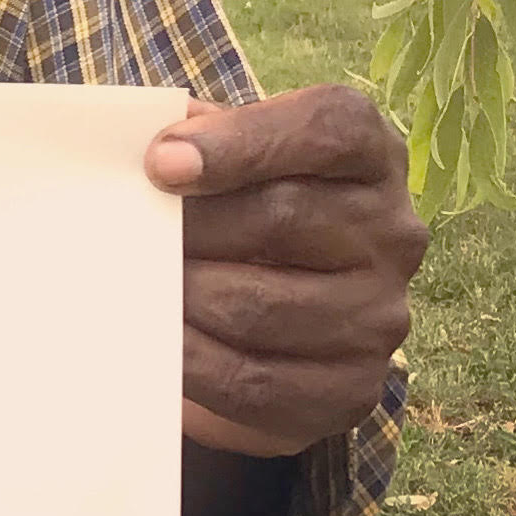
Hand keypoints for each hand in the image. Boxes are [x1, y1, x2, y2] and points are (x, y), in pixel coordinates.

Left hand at [147, 85, 424, 458]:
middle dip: (190, 225)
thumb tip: (149, 147)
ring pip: (259, 305)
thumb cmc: (240, 207)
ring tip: (129, 282)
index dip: (243, 140)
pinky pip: (252, 379)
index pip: (328, 127)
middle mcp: (391, 233)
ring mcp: (379, 316)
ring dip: (181, 293)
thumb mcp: (229, 152)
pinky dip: (187, 359)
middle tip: (124, 231)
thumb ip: (196, 133)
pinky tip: (152, 334)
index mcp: (370, 155)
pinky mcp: (350, 388)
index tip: (160, 162)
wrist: (270, 312)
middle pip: (283, 216)